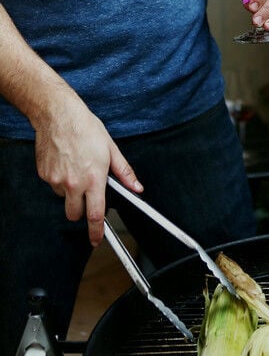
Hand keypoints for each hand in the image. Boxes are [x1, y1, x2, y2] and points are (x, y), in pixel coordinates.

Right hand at [34, 91, 142, 245]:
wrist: (59, 115)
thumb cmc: (86, 129)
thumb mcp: (111, 149)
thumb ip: (124, 172)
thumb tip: (137, 187)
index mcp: (94, 178)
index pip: (96, 215)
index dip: (97, 232)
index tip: (97, 240)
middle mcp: (74, 183)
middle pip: (75, 214)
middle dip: (82, 211)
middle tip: (87, 195)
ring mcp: (57, 180)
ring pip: (64, 198)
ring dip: (71, 192)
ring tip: (77, 168)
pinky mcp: (45, 174)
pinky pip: (54, 185)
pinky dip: (60, 179)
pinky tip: (66, 162)